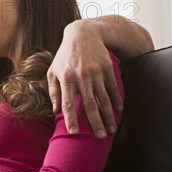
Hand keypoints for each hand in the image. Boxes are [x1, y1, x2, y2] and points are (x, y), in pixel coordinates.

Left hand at [47, 20, 121, 137]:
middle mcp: (81, 76)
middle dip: (95, 122)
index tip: (74, 132)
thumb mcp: (53, 70)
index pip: (68, 104)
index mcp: (66, 78)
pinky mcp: (107, 68)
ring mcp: (96, 72)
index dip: (71, 119)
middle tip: (100, 137)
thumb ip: (53, 91)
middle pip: (89, 104)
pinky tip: (118, 110)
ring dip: (109, 116)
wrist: (82, 34)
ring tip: (111, 129)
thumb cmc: (64, 56)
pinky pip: (113, 88)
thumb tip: (55, 111)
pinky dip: (116, 100)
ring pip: (103, 98)